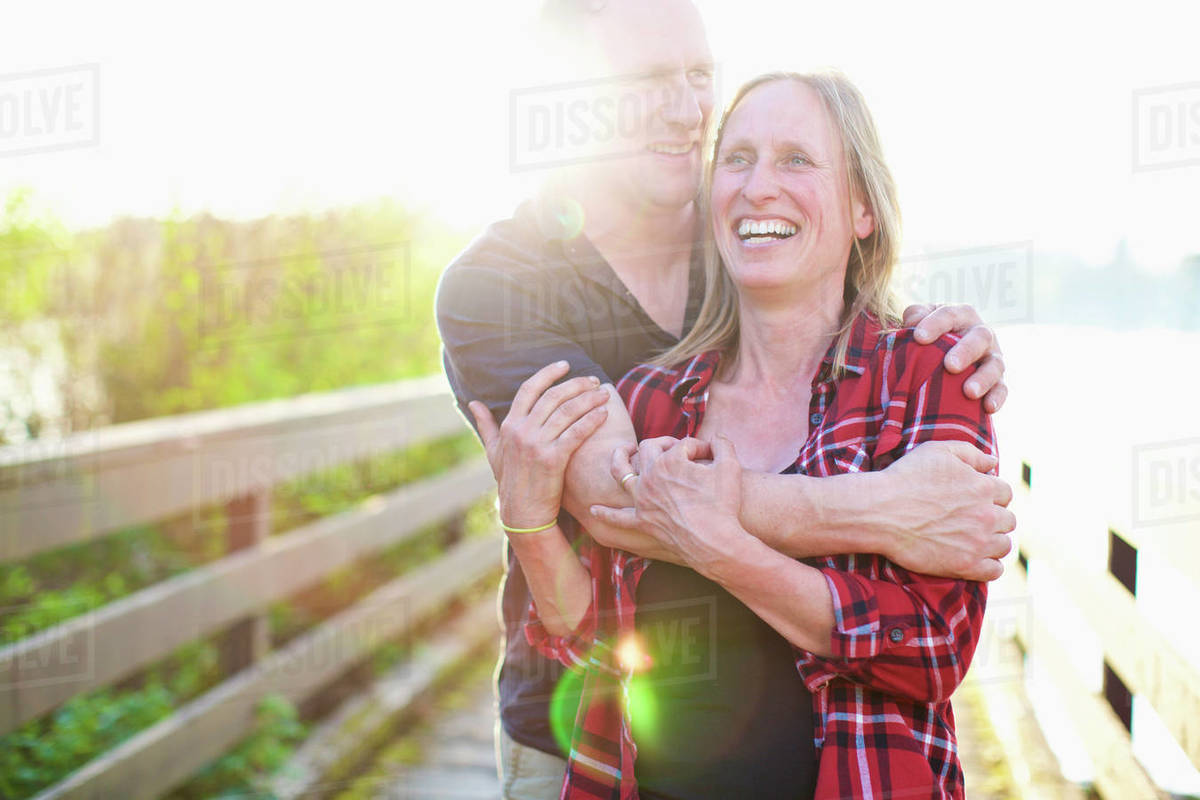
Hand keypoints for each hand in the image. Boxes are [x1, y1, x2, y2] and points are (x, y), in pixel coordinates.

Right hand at [468, 361, 608, 528]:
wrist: (522, 513)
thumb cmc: (510, 481)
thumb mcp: (493, 451)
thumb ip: (485, 424)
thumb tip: (472, 403)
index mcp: (509, 425)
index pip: (529, 389)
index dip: (548, 373)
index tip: (565, 365)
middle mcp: (521, 431)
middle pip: (552, 396)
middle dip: (575, 385)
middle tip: (592, 381)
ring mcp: (536, 444)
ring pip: (567, 412)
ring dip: (588, 400)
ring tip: (603, 394)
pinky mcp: (553, 459)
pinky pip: (576, 433)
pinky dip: (591, 421)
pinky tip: (603, 414)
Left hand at [592, 435, 744, 571]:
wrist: (716, 542)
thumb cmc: (724, 504)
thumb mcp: (730, 466)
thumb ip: (723, 443)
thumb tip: (716, 437)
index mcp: (670, 460)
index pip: (682, 444)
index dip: (699, 447)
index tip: (710, 455)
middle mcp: (650, 476)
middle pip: (647, 448)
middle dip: (660, 443)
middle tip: (673, 448)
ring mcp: (642, 499)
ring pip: (621, 473)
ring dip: (619, 459)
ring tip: (622, 453)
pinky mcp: (642, 522)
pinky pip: (618, 517)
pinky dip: (606, 513)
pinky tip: (593, 509)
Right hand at [874, 440, 1014, 580]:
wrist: (880, 512)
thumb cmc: (905, 478)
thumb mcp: (937, 451)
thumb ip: (971, 453)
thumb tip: (994, 461)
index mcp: (983, 487)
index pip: (1005, 493)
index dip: (990, 496)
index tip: (974, 500)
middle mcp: (987, 515)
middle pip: (1008, 520)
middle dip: (992, 519)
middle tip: (970, 521)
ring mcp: (978, 542)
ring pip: (1003, 546)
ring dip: (991, 542)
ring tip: (970, 540)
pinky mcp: (966, 565)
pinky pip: (995, 570)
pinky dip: (988, 566)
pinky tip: (973, 558)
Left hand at [903, 303, 1006, 412]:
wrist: (946, 356)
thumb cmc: (929, 337)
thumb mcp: (920, 321)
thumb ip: (914, 315)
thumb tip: (912, 322)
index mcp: (962, 315)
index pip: (949, 315)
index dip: (935, 325)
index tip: (918, 337)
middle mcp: (982, 334)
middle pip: (979, 338)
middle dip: (965, 351)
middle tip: (950, 366)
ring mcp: (992, 357)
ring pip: (994, 365)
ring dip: (983, 378)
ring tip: (968, 392)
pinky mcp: (998, 380)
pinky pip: (1002, 388)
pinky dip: (997, 397)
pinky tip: (988, 407)